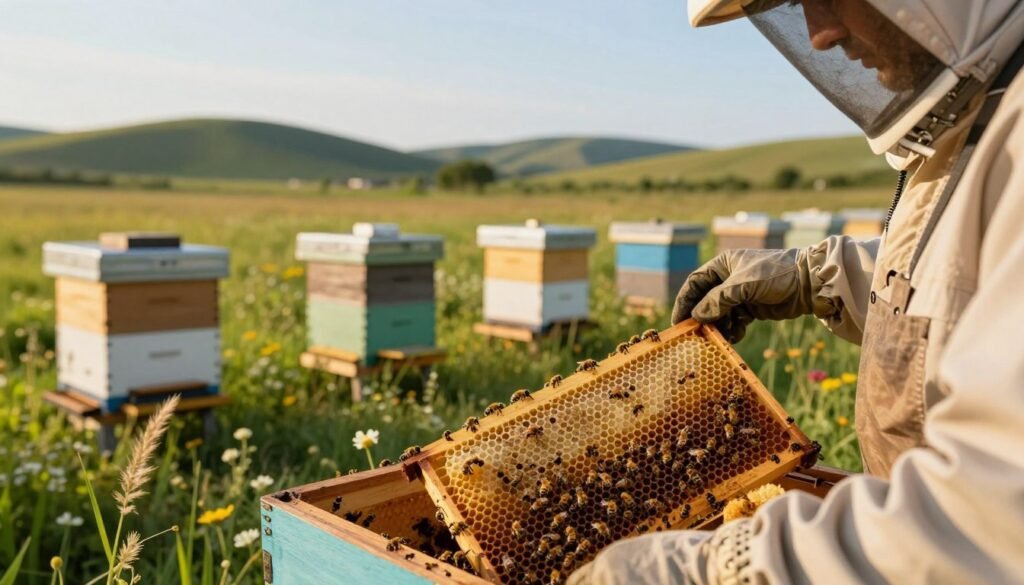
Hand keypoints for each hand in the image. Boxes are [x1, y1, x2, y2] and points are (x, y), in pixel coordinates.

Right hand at [671, 248, 814, 341]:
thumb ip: (718, 300)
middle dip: (701, 317)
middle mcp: (729, 278)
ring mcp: (741, 294)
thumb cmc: (774, 274)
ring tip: (717, 338)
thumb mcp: (743, 284)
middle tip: (694, 335)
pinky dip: (732, 330)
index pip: (695, 283)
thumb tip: (696, 316)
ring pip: (720, 313)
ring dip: (717, 326)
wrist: (809, 283)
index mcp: (723, 264)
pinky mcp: (752, 308)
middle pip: (706, 300)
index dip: (685, 301)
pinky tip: (734, 337)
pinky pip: (735, 321)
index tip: (678, 320)